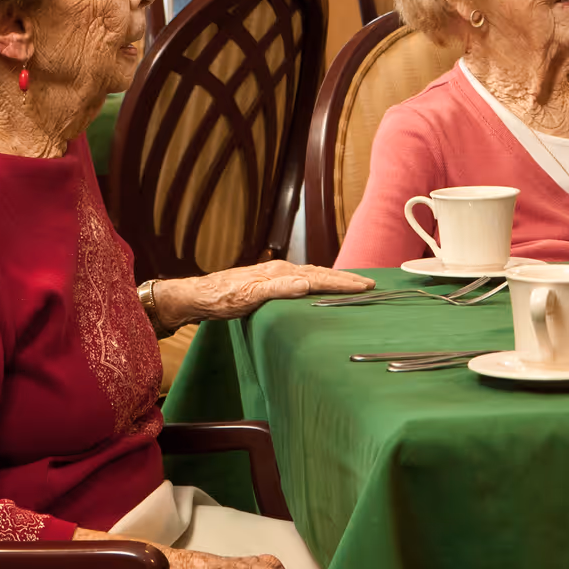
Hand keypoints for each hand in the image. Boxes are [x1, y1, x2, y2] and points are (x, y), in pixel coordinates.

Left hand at [157, 260, 372, 324]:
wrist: (198, 295)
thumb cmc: (221, 298)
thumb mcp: (249, 296)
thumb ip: (279, 289)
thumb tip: (307, 283)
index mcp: (282, 273)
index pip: (320, 278)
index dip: (344, 283)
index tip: (366, 286)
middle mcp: (282, 269)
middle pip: (321, 273)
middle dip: (346, 279)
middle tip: (370, 283)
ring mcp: (276, 274)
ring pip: (313, 274)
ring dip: (334, 279)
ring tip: (353, 283)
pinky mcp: (270, 281)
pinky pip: (303, 278)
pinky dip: (319, 281)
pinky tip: (319, 285)